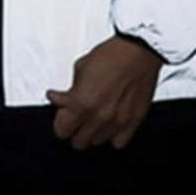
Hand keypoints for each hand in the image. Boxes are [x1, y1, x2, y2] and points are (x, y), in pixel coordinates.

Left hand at [46, 35, 161, 149]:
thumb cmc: (111, 55)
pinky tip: (109, 124)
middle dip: (74, 130)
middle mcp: (100, 116)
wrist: (138, 52)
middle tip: (75, 118)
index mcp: (82, 102)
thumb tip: (58, 98)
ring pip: (97, 142)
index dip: (59, 123)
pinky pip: (119, 142)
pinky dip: (112, 135)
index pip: (62, 130)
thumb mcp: (80, 68)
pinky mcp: (134, 122)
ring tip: (93, 117)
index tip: (61, 117)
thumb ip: (68, 90)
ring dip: (92, 132)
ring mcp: (118, 121)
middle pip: (79, 141)